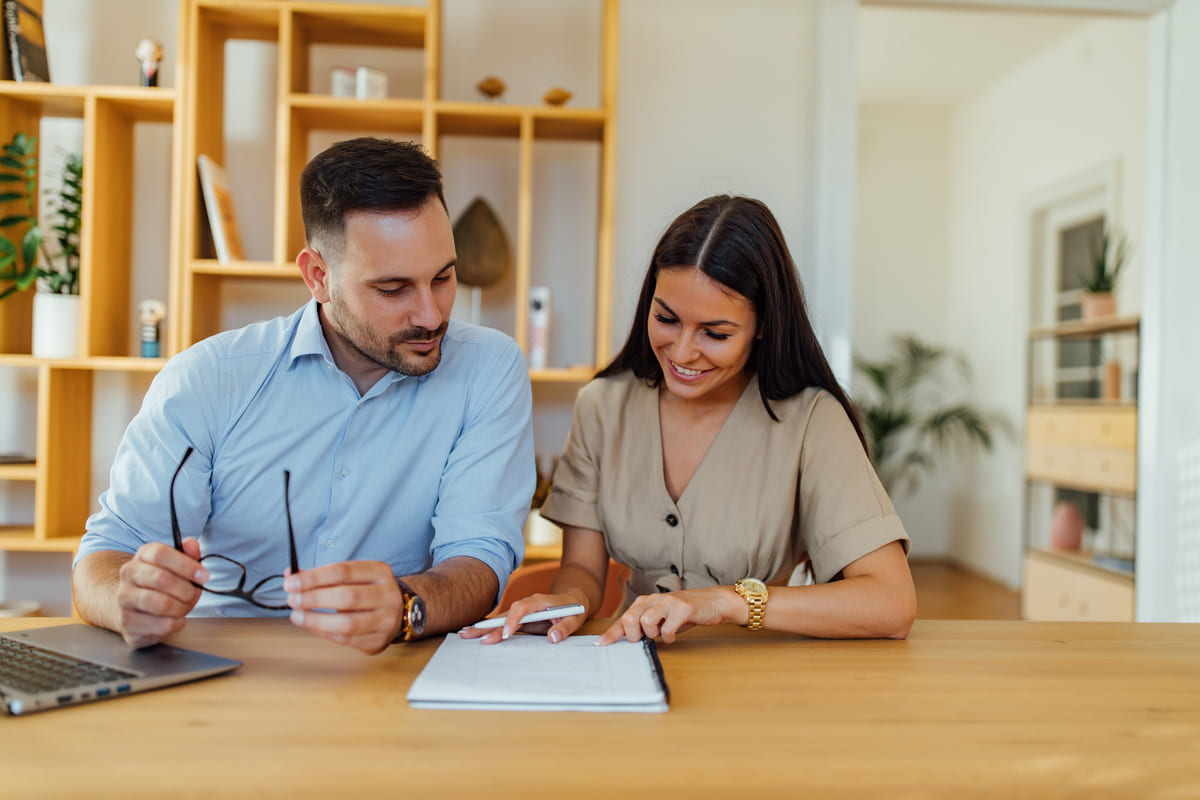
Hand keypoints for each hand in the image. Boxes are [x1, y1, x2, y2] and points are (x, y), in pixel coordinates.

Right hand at [115, 537, 206, 648]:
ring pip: (161, 604)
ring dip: (181, 608)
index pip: (161, 554)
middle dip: (186, 590)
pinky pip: (161, 625)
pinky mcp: (127, 623)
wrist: (134, 608)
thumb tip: (191, 543)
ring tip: (183, 607)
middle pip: (162, 579)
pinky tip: (174, 619)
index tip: (203, 576)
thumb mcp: (178, 566)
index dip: (186, 565)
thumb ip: (188, 555)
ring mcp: (124, 599)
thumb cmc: (161, 585)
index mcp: (143, 555)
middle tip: (192, 594)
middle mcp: (129, 574)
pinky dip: (176, 623)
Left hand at [283, 560, 402, 654]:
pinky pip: (348, 640)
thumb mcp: (352, 576)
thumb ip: (323, 576)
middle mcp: (387, 594)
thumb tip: (291, 576)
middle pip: (347, 597)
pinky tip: (313, 626)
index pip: (343, 572)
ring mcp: (387, 619)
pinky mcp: (379, 640)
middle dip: (314, 599)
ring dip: (316, 620)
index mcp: (379, 572)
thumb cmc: (368, 591)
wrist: (399, 611)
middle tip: (292, 600)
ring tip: (297, 616)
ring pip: (348, 623)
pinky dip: (326, 633)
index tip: (290, 583)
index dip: (314, 578)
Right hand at [459, 591, 586, 644]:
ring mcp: (523, 611)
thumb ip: (565, 628)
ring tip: (465, 634)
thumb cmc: (574, 609)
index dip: (512, 620)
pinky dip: (490, 628)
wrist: (574, 598)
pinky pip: (503, 622)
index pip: (522, 608)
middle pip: (505, 613)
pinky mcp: (520, 618)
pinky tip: (475, 632)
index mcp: (540, 602)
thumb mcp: (575, 618)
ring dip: (484, 626)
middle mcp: (528, 604)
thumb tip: (553, 638)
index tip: (506, 634)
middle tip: (470, 633)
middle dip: (488, 624)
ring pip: (501, 618)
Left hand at [595, 587, 735, 644]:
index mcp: (645, 602)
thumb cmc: (684, 613)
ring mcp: (669, 602)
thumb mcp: (661, 618)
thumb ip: (646, 625)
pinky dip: (669, 637)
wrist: (712, 601)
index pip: (624, 618)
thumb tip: (629, 640)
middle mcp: (654, 599)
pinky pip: (668, 629)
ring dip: (653, 634)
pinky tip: (674, 635)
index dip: (611, 633)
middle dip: (634, 635)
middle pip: (630, 618)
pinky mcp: (683, 608)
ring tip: (662, 633)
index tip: (600, 644)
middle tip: (645, 638)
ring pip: (646, 622)